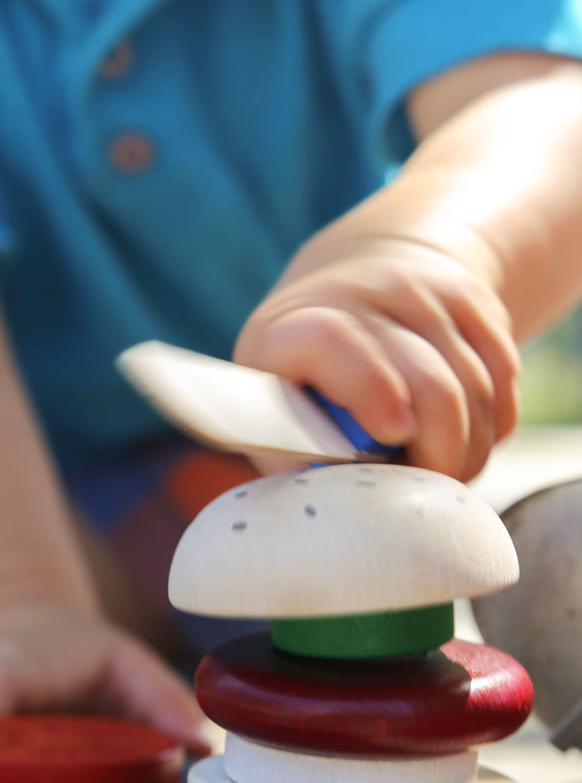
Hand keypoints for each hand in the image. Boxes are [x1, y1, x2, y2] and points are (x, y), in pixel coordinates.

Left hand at [235, 235, 519, 481]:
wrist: (359, 282)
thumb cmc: (308, 376)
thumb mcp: (279, 412)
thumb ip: (296, 456)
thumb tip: (334, 500)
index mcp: (292, 330)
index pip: (336, 343)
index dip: (371, 388)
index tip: (394, 433)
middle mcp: (360, 298)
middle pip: (431, 385)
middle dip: (439, 457)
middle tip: (423, 487)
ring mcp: (422, 293)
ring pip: (477, 389)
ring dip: (469, 450)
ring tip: (440, 470)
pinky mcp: (472, 298)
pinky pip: (503, 378)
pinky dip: (492, 424)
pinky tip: (464, 435)